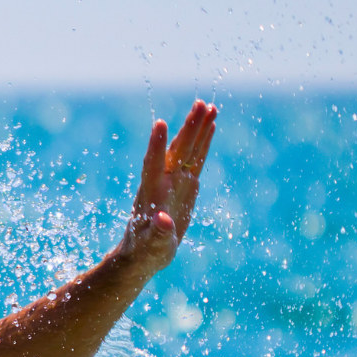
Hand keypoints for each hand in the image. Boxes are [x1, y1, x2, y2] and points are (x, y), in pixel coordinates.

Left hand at [117, 100, 216, 271]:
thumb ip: (159, 233)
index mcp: (152, 193)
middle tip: (201, 103)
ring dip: (197, 128)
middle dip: (188, 127)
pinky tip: (211, 125)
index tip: (160, 123)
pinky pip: (196, 159)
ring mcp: (174, 180)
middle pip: (176, 149)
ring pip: (188, 149)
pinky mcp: (186, 185)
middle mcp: (162, 181)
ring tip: (208, 105)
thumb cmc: (145, 251)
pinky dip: (204, 142)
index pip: (152, 164)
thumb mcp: (153, 245)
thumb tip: (164, 220)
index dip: (156, 145)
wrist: (145, 252)